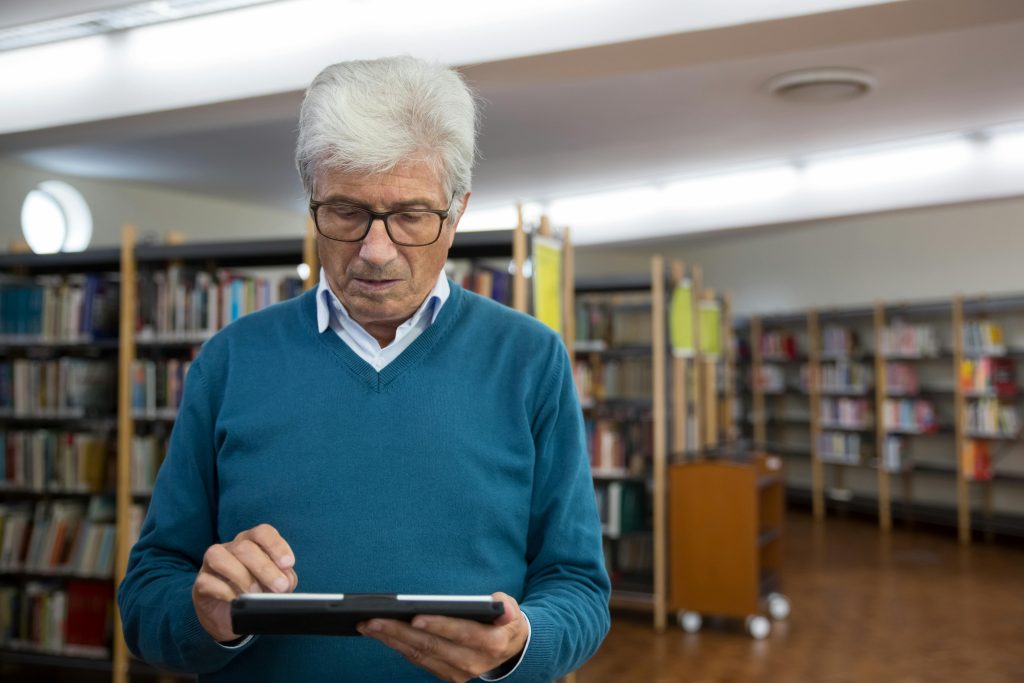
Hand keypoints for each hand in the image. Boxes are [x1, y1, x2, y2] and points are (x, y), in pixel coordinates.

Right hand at [191, 523, 297, 642]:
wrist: (232, 617)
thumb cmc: (257, 593)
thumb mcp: (275, 585)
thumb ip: (283, 579)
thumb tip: (286, 581)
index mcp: (252, 542)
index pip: (263, 532)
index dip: (276, 545)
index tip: (288, 563)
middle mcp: (231, 548)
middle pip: (245, 547)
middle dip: (265, 568)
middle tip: (280, 587)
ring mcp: (212, 564)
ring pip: (220, 557)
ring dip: (242, 576)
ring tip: (256, 593)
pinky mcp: (200, 583)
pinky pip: (207, 581)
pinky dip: (225, 592)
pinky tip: (237, 601)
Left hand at [357, 592, 528, 682]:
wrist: (509, 649)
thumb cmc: (504, 621)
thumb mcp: (512, 610)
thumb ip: (506, 607)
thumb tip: (503, 608)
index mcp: (491, 644)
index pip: (462, 634)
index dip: (439, 625)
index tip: (415, 616)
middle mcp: (473, 663)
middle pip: (432, 646)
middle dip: (400, 632)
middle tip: (374, 619)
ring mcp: (458, 673)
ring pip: (420, 655)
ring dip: (392, 640)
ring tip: (368, 625)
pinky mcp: (445, 674)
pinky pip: (418, 660)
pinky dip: (398, 646)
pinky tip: (382, 634)